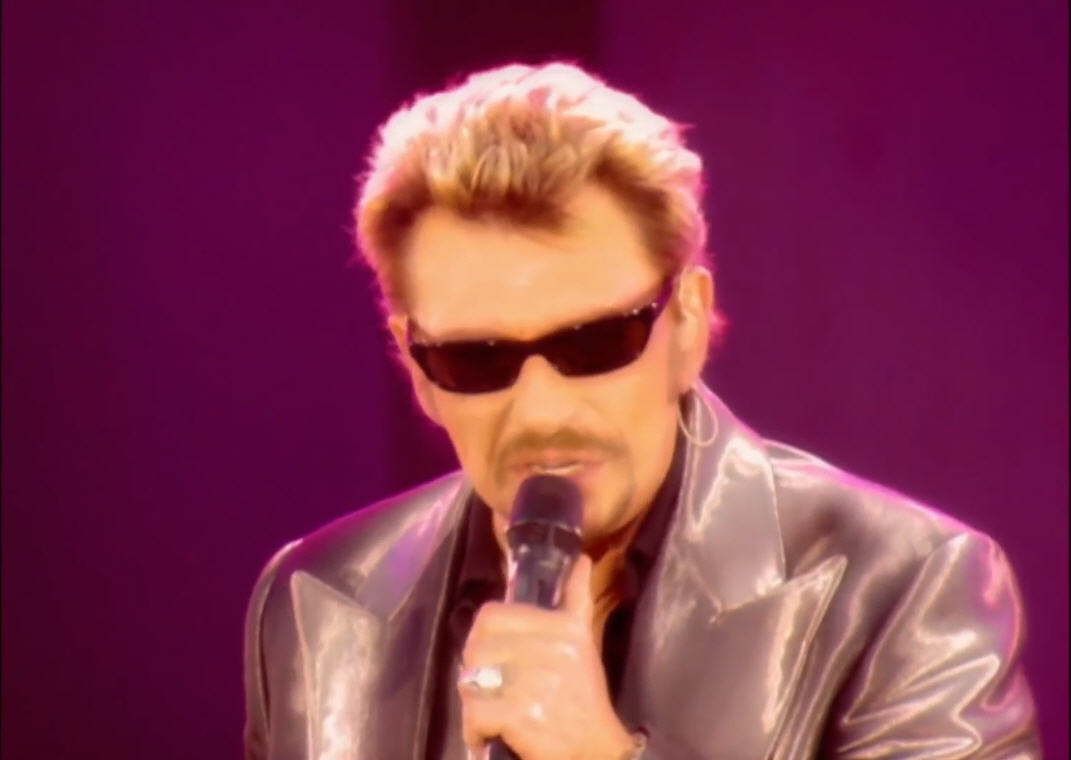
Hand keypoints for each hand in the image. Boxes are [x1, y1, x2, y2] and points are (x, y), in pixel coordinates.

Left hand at [458, 554, 635, 759]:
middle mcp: (551, 649)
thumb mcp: (582, 644)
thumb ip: (576, 601)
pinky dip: (476, 730)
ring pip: (472, 680)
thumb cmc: (584, 700)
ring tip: (492, 715)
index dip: (483, 639)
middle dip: (477, 675)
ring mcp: (536, 682)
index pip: (492, 616)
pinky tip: (491, 735)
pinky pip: (475, 713)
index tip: (494, 659)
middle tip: (493, 694)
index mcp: (563, 628)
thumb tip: (580, 560)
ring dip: (475, 704)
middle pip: (477, 649)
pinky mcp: (521, 714)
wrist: (598, 753)